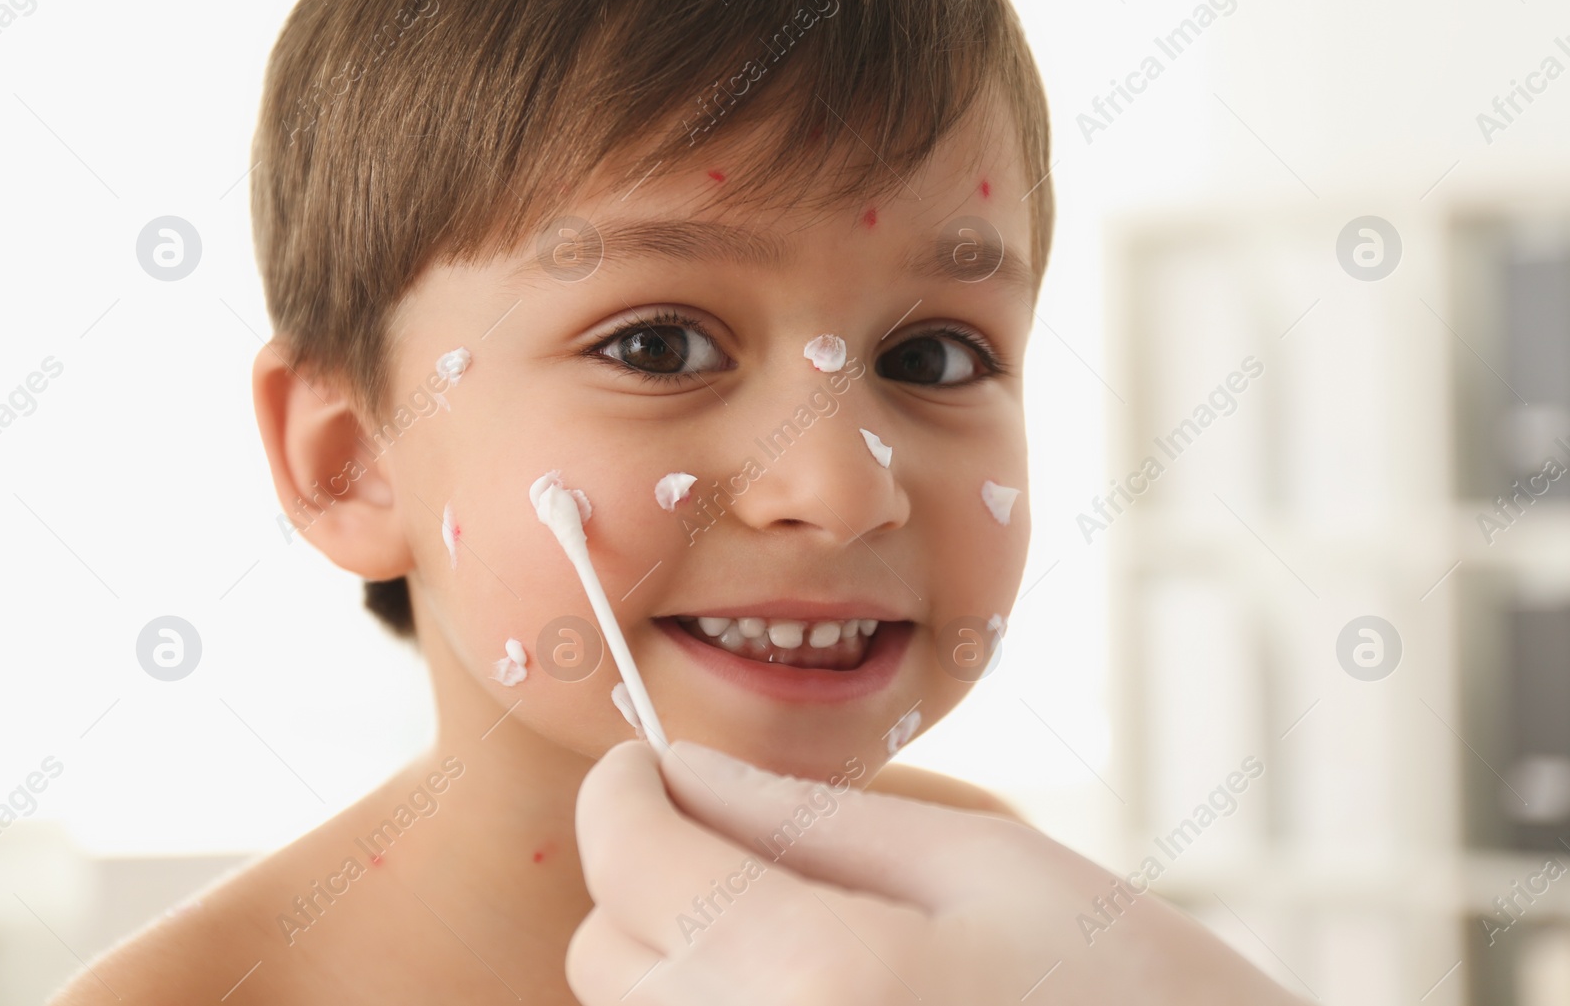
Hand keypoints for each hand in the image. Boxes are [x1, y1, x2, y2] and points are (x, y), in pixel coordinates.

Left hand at [567, 739, 1303, 1004]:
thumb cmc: (1138, 1000)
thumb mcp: (992, 867)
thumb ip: (817, 814)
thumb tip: (685, 772)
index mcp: (820, 974)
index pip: (629, 854)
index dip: (624, 788)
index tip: (647, 762)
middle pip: (606, 949)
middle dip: (652, 874)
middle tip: (750, 844)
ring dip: (683, 959)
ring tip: (804, 938)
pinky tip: (815, 1000)